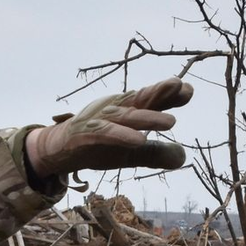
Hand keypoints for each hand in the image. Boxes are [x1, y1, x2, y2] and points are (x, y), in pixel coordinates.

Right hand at [25, 77, 192, 177]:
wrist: (58, 149)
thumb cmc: (97, 146)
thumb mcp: (129, 153)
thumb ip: (154, 153)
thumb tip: (183, 157)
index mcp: (128, 110)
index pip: (150, 100)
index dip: (169, 95)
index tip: (188, 91)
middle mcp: (115, 109)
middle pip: (140, 99)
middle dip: (159, 93)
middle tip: (180, 87)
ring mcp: (99, 120)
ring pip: (126, 117)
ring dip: (147, 118)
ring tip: (171, 122)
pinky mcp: (85, 134)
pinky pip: (105, 133)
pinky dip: (122, 136)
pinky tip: (139, 141)